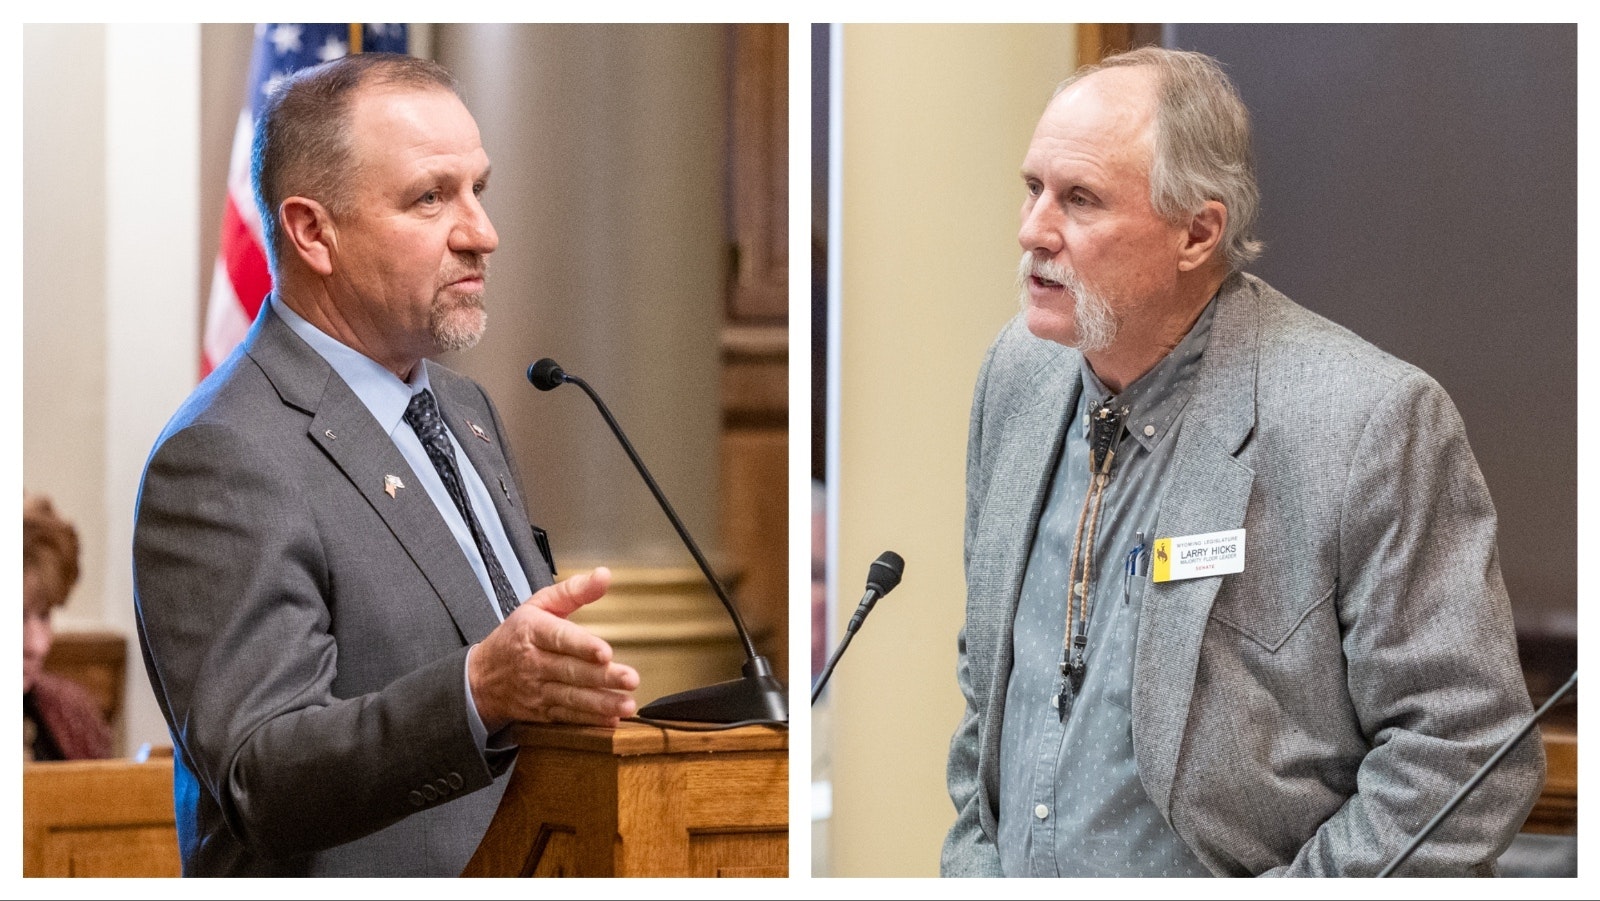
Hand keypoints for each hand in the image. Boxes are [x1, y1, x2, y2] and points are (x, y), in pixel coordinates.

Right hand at [468, 567, 638, 728]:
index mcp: (532, 631)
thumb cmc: (516, 635)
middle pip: (570, 671)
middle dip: (603, 677)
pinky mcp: (540, 712)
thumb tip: (604, 575)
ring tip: (626, 705)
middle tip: (630, 679)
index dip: (582, 646)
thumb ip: (574, 590)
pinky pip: (566, 717)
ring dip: (601, 704)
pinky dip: (589, 721)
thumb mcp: (539, 604)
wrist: (481, 677)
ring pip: (571, 698)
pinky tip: (610, 720)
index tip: (605, 652)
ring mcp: (536, 690)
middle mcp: (533, 662)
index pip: (559, 638)